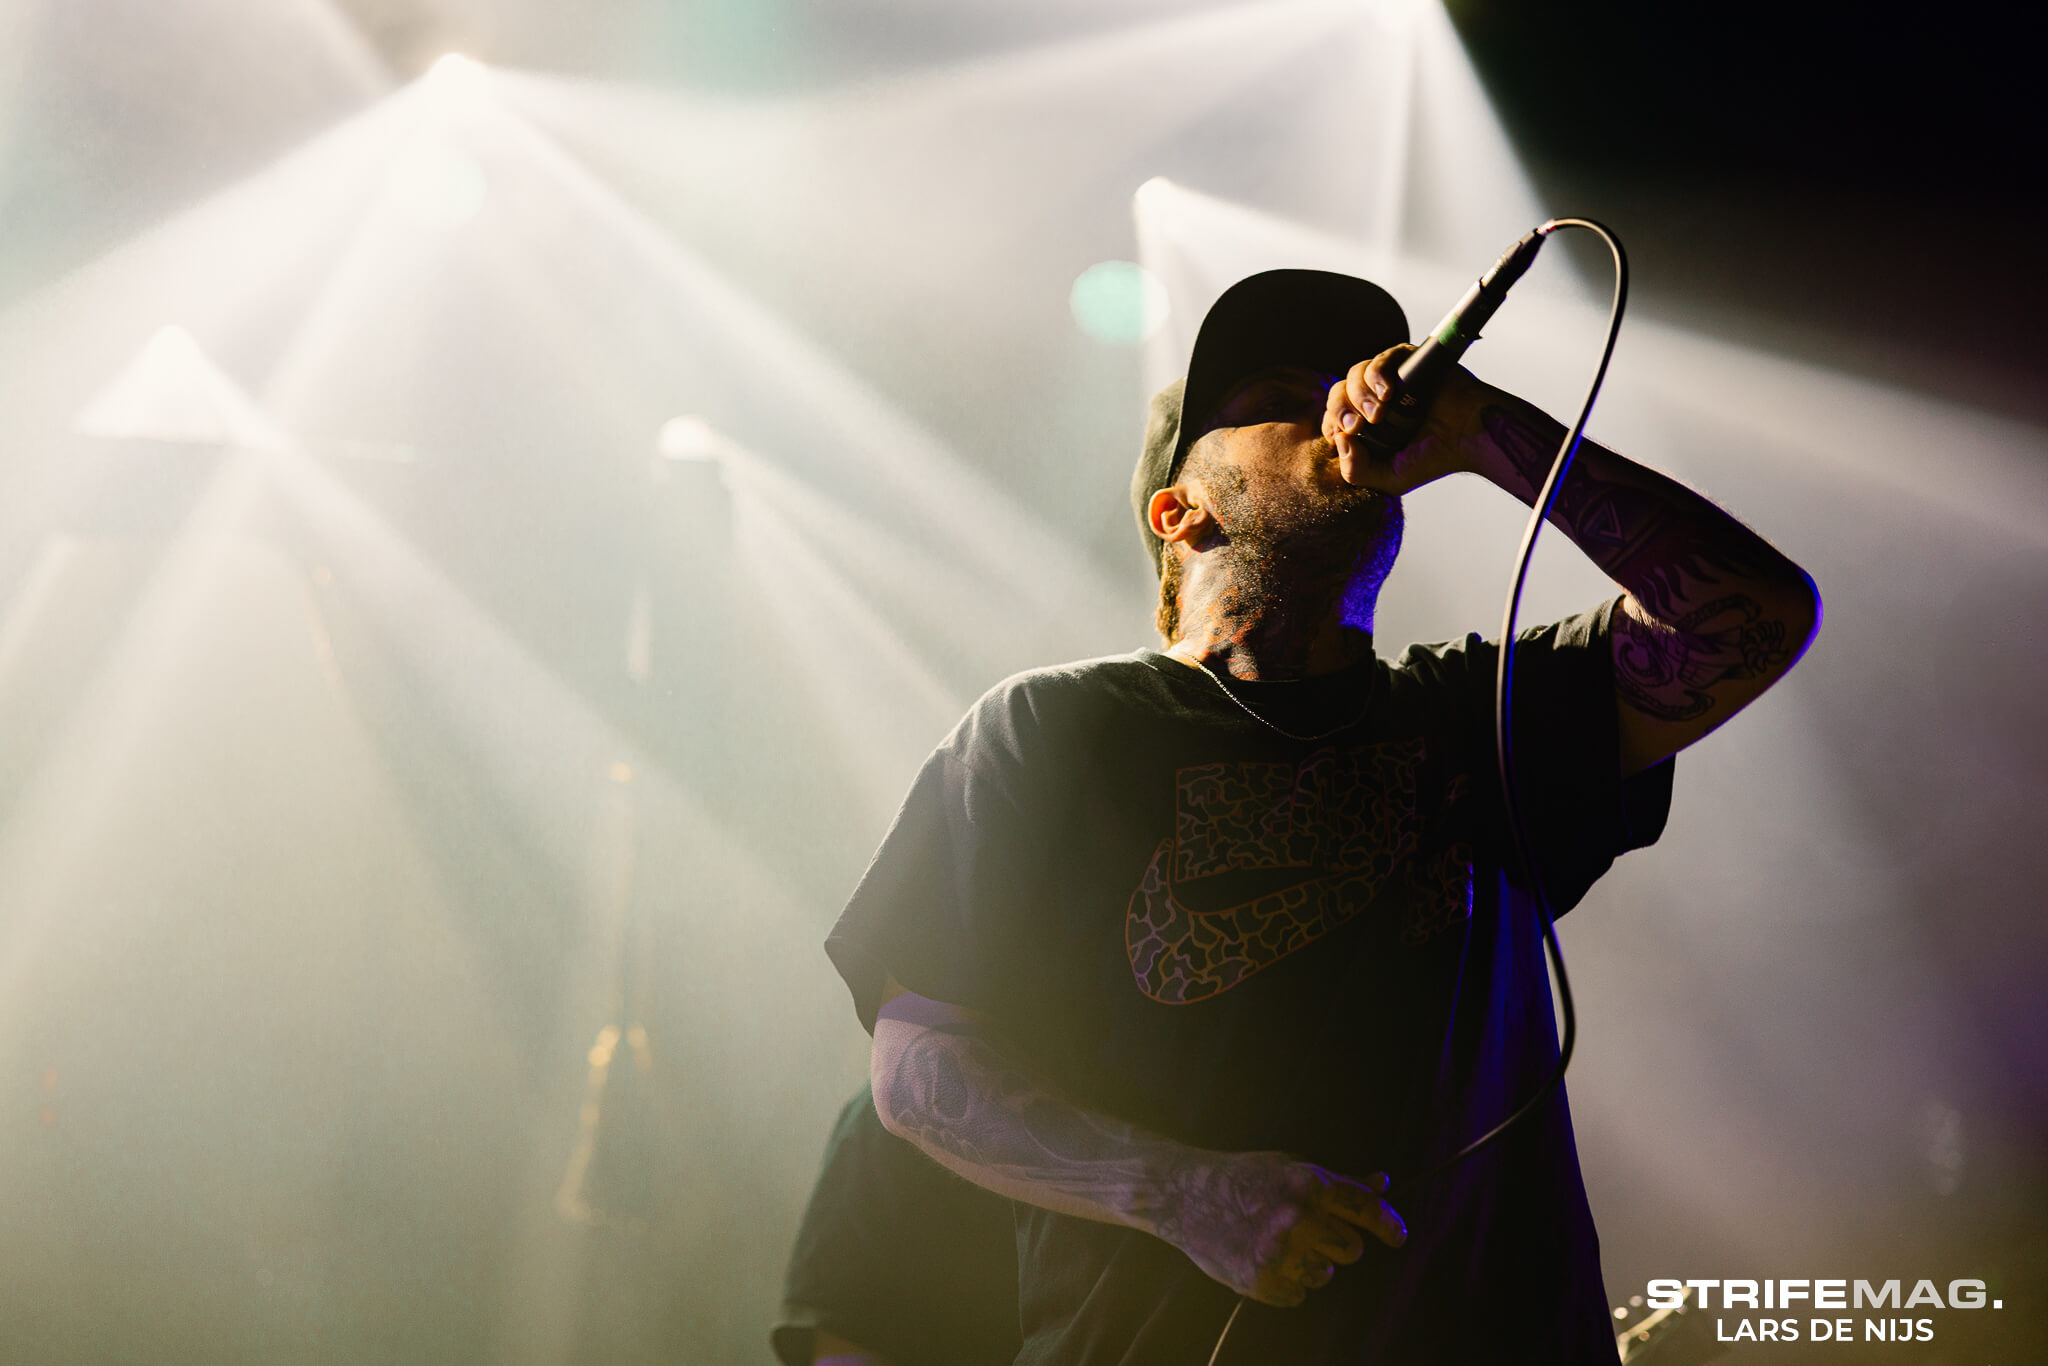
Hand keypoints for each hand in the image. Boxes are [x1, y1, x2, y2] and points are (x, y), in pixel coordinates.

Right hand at [1160, 1151, 1405, 1307]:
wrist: (1183, 1195)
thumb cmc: (1242, 1178)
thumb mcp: (1289, 1168)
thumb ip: (1338, 1182)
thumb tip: (1383, 1184)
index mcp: (1306, 1183)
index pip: (1366, 1209)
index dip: (1389, 1225)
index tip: (1398, 1237)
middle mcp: (1296, 1217)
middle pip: (1352, 1248)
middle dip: (1337, 1242)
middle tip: (1308, 1230)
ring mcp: (1277, 1252)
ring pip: (1327, 1275)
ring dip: (1312, 1264)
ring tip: (1280, 1244)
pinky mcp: (1259, 1280)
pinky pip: (1298, 1294)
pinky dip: (1287, 1282)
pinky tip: (1263, 1259)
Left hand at [1322, 345, 1495, 494]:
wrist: (1470, 437)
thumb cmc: (1434, 458)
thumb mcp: (1389, 478)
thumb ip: (1357, 472)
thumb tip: (1339, 441)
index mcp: (1365, 425)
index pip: (1333, 417)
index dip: (1332, 423)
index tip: (1344, 435)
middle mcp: (1374, 399)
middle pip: (1339, 393)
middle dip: (1341, 410)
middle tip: (1358, 426)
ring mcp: (1389, 379)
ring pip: (1355, 374)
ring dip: (1360, 395)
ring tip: (1379, 414)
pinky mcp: (1406, 361)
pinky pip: (1380, 359)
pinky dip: (1377, 374)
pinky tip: (1388, 393)